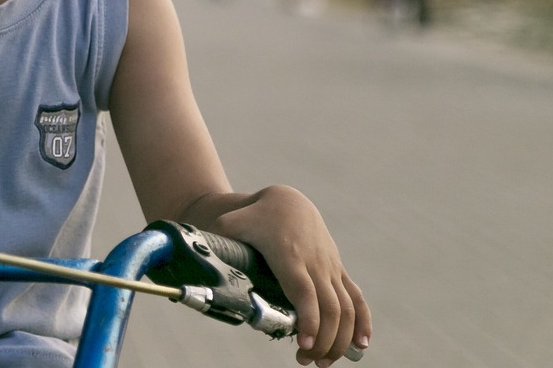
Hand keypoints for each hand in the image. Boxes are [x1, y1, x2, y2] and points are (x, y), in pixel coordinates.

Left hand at [210, 185, 370, 365]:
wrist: (287, 200)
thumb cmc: (255, 215)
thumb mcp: (232, 222)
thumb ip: (216, 238)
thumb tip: (190, 253)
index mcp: (289, 256)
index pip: (304, 292)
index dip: (308, 319)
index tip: (304, 344)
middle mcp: (314, 263)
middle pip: (329, 308)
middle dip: (323, 340)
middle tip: (306, 361)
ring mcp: (329, 267)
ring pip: (346, 307)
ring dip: (340, 338)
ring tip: (323, 362)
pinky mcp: (337, 269)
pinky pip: (357, 297)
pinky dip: (362, 322)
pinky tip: (361, 346)